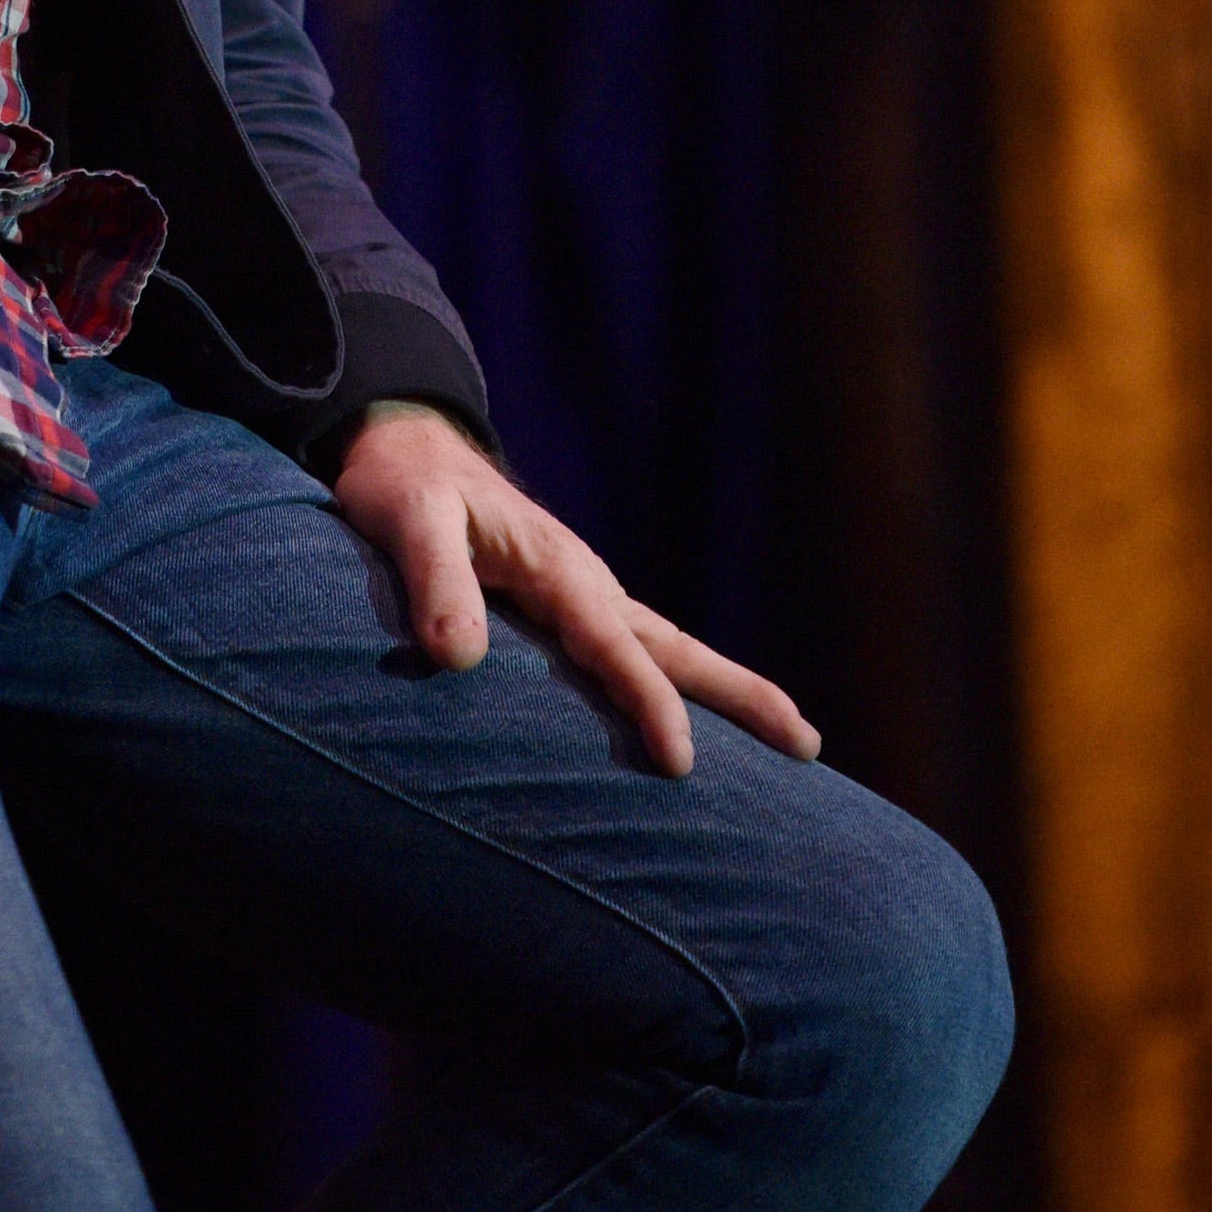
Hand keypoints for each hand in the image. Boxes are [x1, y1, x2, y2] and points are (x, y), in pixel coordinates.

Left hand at [331, 403, 819, 776]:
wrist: (406, 447)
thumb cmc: (403, 486)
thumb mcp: (409, 521)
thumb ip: (434, 583)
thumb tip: (456, 659)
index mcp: (557, 565)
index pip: (613, 645)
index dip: (648, 703)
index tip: (682, 764)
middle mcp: (585, 581)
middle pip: (675, 646)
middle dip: (742, 694)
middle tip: (808, 744)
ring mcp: (583, 594)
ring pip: (666, 648)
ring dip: (723, 693)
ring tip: (793, 741)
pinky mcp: (567, 607)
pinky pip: (635, 651)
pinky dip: (674, 684)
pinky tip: (692, 722)